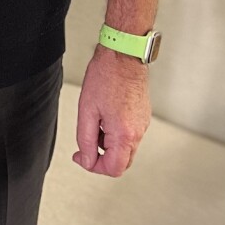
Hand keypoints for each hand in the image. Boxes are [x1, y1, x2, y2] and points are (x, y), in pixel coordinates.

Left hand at [73, 44, 151, 176]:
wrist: (123, 55)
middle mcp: (138, 131)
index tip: (81, 156)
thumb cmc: (106, 76)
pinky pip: (130, 134)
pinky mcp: (143, 115)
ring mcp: (143, 123)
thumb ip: (86, 140)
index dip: (94, 167)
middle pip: (122, 162)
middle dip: (102, 158)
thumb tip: (86, 159)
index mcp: (125, 134)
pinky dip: (116, 133)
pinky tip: (105, 116)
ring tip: (96, 122)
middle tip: (86, 144)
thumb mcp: (86, 111)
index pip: (113, 169)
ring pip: (126, 149)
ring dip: (108, 144)